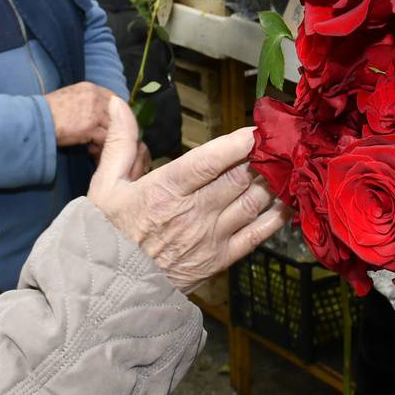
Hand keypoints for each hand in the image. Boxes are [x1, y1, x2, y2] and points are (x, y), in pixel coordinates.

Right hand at [46, 83, 123, 154]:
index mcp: (90, 88)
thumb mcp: (69, 97)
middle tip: (110, 139)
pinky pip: (105, 138)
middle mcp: (95, 96)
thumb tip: (96, 114)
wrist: (37, 120)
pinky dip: (101, 146)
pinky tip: (92, 149)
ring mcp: (94, 111)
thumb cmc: (47, 112)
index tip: (113, 123)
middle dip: (115, 127)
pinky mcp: (90, 127)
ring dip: (109, 137)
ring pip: (113, 126)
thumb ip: (86, 101)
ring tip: (99, 146)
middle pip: (117, 113)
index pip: (113, 98)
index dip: (116, 113)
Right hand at [89, 112, 286, 290]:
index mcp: (165, 190)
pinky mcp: (221, 259)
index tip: (255, 129)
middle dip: (262, 157)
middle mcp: (193, 212)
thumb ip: (119, 142)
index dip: (236, 143)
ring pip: (253, 202)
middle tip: (279, 141)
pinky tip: (288, 199)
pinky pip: (258, 234)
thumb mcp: (105, 185)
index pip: (208, 161)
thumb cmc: (108, 235)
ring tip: (287, 163)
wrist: (111, 290)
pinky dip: (277, 216)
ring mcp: (211, 237)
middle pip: (238, 177)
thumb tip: (117, 103)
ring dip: (273, 181)